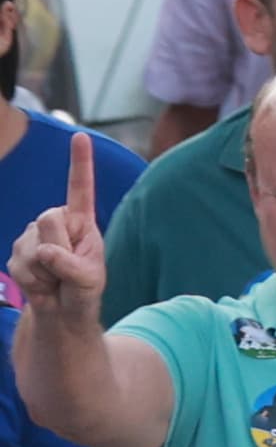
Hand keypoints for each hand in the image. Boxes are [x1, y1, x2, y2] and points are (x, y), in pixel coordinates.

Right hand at [6, 130, 106, 327]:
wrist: (62, 310)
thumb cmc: (84, 290)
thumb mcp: (88, 278)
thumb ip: (70, 264)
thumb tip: (44, 251)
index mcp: (82, 220)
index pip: (81, 188)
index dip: (80, 162)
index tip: (80, 135)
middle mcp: (56, 221)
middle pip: (48, 219)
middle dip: (57, 249)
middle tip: (67, 269)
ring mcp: (32, 235)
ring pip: (32, 246)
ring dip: (45, 270)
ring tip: (56, 278)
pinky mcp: (17, 253)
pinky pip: (21, 266)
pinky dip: (33, 280)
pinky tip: (41, 283)